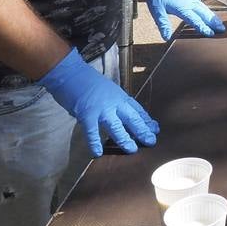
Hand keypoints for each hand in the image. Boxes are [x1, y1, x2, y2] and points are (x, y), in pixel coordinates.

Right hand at [39, 48, 158, 156]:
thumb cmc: (87, 82)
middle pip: (132, 118)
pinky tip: (97, 152)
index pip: (137, 110)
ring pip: (116, 126)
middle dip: (142, 131)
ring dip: (124, 139)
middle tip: (151, 141)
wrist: (71, 73)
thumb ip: (115, 103)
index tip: (155, 129)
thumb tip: (121, 116)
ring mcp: (101, 109)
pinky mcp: (86, 114)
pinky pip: (92, 131)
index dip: (146, 121)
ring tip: (132, 149)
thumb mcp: (108, 90)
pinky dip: (94, 142)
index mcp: (120, 96)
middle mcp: (114, 102)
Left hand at [136, 0, 224, 39]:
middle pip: (204, 13)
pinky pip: (199, 3)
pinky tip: (205, 11)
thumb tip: (166, 37)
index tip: (212, 34)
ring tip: (218, 21)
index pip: (195, 20)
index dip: (204, 28)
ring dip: (211, 15)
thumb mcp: (156, 10)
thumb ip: (163, 24)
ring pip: (203, 7)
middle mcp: (188, 2)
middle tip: (222, 28)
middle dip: (213, 21)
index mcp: (182, 7)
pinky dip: (205, 9)